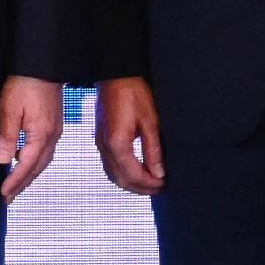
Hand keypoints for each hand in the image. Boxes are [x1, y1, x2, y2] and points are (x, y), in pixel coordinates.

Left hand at [0, 76, 65, 200]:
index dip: (14, 181)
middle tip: (9, 197)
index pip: (26, 166)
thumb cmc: (26, 83)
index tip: (4, 193)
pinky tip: (26, 161)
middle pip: (38, 168)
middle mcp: (52, 136)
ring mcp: (56, 130)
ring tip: (17, 185)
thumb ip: (7, 137)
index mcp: (41, 135)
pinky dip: (36, 162)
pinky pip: (46, 151)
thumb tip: (3, 160)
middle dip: (23, 184)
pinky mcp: (55, 124)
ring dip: (30, 175)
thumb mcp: (9, 110)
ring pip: (44, 161)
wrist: (44, 64)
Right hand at [95, 76, 163, 194]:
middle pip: (121, 179)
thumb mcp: (150, 121)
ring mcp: (100, 143)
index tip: (163, 184)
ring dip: (131, 182)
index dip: (149, 183)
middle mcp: (105, 147)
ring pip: (113, 175)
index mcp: (117, 143)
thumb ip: (153, 150)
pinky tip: (136, 171)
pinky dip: (123, 173)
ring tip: (150, 182)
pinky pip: (109, 165)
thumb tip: (158, 172)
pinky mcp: (101, 139)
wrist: (115, 75)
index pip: (133, 175)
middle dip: (141, 188)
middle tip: (159, 188)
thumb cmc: (133, 93)